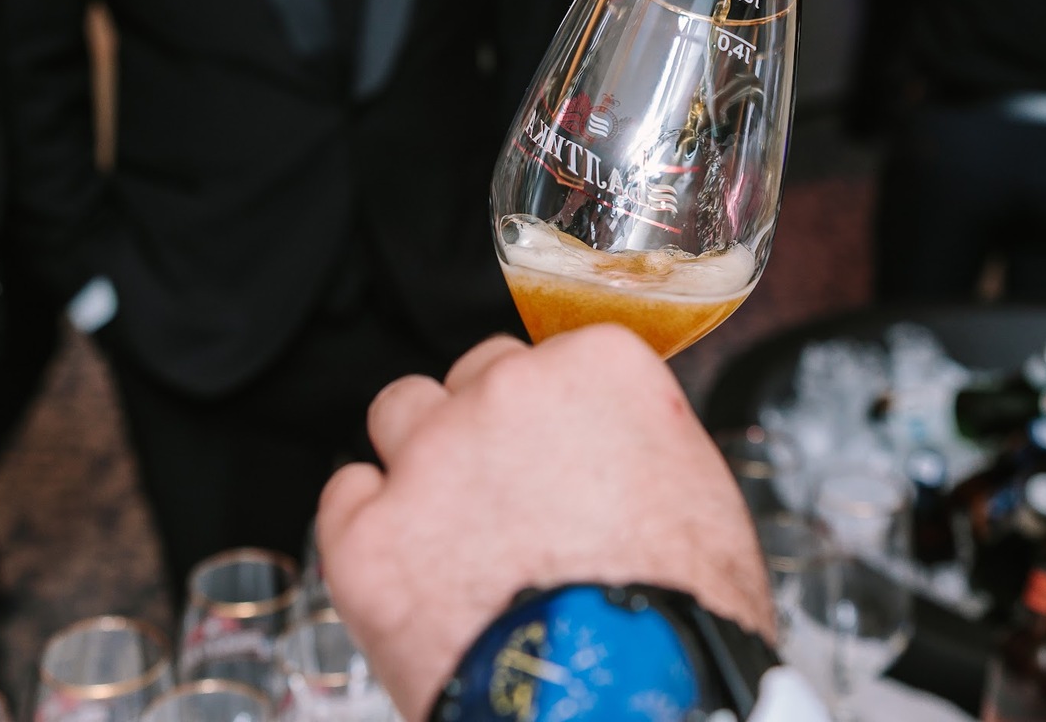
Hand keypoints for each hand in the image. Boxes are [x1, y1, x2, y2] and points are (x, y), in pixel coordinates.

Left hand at [317, 327, 774, 721]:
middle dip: (488, 430)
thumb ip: (635, 446)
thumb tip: (611, 459)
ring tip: (452, 531)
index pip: (554, 358)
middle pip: (475, 377)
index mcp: (596, 368)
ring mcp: (430, 457)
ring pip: (399, 413)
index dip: (558, 419)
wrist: (626, 700)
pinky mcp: (370, 533)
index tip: (563, 458)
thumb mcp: (701, 496)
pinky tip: (410, 573)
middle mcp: (507, 391)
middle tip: (511, 502)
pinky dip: (369, 530)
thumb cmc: (681, 618)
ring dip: (419, 458)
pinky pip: (345, 497)